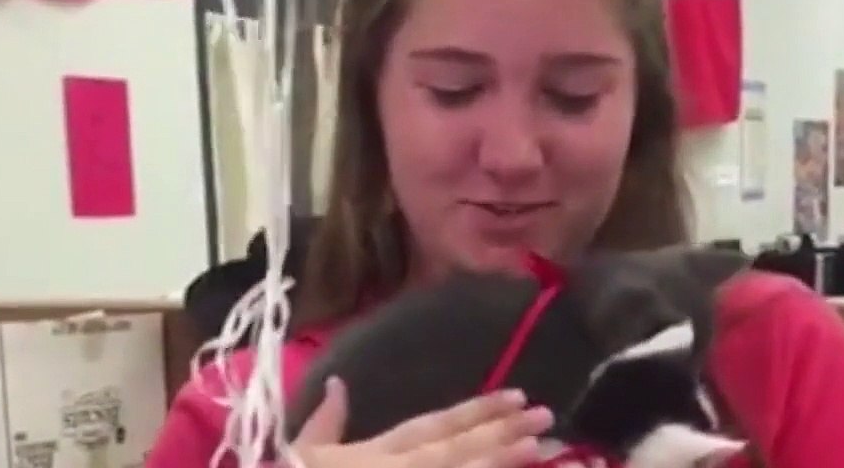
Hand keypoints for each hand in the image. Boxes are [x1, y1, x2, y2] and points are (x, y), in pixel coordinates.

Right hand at [290, 377, 552, 467]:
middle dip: (502, 433)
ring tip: (539, 446)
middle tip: (546, 416)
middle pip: (457, 451)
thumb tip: (339, 384)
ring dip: (499, 462)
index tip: (516, 396)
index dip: (476, 412)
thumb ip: (324, 422)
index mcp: (374, 454)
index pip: (434, 427)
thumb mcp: (297, 454)